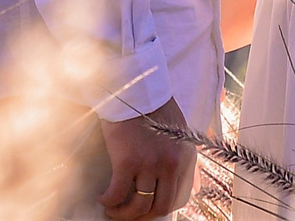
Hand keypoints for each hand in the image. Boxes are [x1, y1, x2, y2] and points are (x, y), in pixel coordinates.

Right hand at [99, 97, 195, 219]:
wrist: (135, 86)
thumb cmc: (153, 106)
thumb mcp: (178, 132)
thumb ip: (182, 157)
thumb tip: (191, 184)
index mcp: (185, 159)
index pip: (176, 197)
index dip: (158, 208)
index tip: (145, 209)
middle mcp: (170, 165)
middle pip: (159, 206)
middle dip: (142, 216)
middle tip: (128, 214)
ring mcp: (150, 164)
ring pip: (138, 205)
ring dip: (123, 213)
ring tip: (112, 210)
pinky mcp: (128, 161)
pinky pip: (117, 193)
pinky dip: (109, 201)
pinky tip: (102, 198)